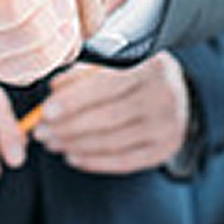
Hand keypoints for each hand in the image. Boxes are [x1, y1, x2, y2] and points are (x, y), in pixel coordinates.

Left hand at [31, 53, 190, 174]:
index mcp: (153, 68)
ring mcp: (167, 128)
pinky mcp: (164, 150)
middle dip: (68, 127)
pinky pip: (123, 161)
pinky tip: (74, 156)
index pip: (106, 86)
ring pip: (112, 142)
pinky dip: (95, 161)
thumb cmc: (140, 74)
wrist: (182, 93)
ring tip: (53, 143)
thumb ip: (85, 73)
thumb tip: (54, 89)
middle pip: (107, 118)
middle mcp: (164, 98)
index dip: (73, 101)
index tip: (46, 111)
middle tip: (41, 132)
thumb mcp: (118, 62)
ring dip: (76, 145)